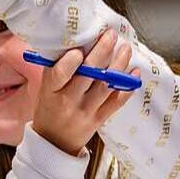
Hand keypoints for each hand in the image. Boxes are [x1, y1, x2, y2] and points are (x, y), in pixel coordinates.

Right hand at [32, 30, 139, 155]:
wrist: (54, 142)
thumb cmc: (49, 108)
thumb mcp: (45, 89)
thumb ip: (57, 67)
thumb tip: (76, 40)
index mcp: (51, 91)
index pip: (60, 73)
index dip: (71, 60)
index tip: (80, 48)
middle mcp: (68, 101)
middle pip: (88, 74)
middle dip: (102, 51)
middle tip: (111, 35)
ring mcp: (85, 111)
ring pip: (106, 84)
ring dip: (119, 64)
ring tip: (125, 48)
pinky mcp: (99, 119)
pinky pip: (116, 101)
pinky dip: (127, 86)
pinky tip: (134, 73)